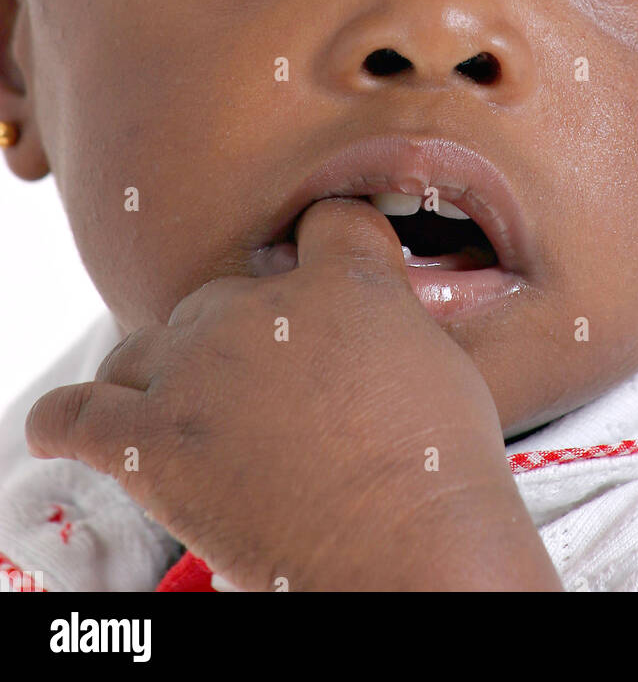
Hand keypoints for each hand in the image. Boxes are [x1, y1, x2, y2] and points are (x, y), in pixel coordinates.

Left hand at [25, 199, 561, 590]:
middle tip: (264, 403)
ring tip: (183, 416)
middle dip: (236, 342)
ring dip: (159, 376)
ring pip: (146, 347)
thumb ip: (387, 310)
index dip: (321, 252)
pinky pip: (76, 414)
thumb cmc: (435, 467)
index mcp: (343, 278)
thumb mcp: (438, 356)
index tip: (315, 278)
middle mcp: (262, 306)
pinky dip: (65, 420)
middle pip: (220, 298)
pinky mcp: (151, 439)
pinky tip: (69, 427)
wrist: (407, 546)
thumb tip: (365, 313)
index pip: (323, 225)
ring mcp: (199, 369)